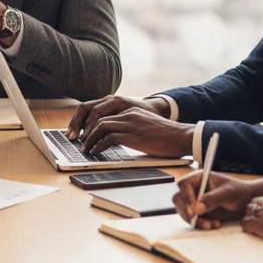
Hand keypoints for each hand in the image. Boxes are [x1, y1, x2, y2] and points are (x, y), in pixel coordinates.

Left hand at [80, 107, 194, 157]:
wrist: (182, 137)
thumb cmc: (167, 136)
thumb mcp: (147, 126)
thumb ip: (133, 127)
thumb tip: (118, 138)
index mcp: (132, 110)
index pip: (105, 114)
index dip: (92, 124)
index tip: (85, 134)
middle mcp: (129, 114)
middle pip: (99, 118)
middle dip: (86, 130)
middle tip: (80, 141)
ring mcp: (131, 124)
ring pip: (101, 127)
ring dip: (90, 138)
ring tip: (85, 148)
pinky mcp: (134, 136)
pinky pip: (109, 139)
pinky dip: (99, 146)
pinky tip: (95, 152)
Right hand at [173, 171, 262, 228]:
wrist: (248, 203)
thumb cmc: (239, 192)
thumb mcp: (228, 194)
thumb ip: (212, 199)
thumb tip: (197, 209)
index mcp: (199, 178)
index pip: (183, 184)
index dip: (186, 197)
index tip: (195, 211)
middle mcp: (194, 188)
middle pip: (179, 199)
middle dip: (189, 212)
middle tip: (203, 222)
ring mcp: (195, 200)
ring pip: (184, 211)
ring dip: (196, 220)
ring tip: (212, 225)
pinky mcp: (198, 211)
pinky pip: (192, 219)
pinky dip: (200, 224)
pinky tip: (214, 224)